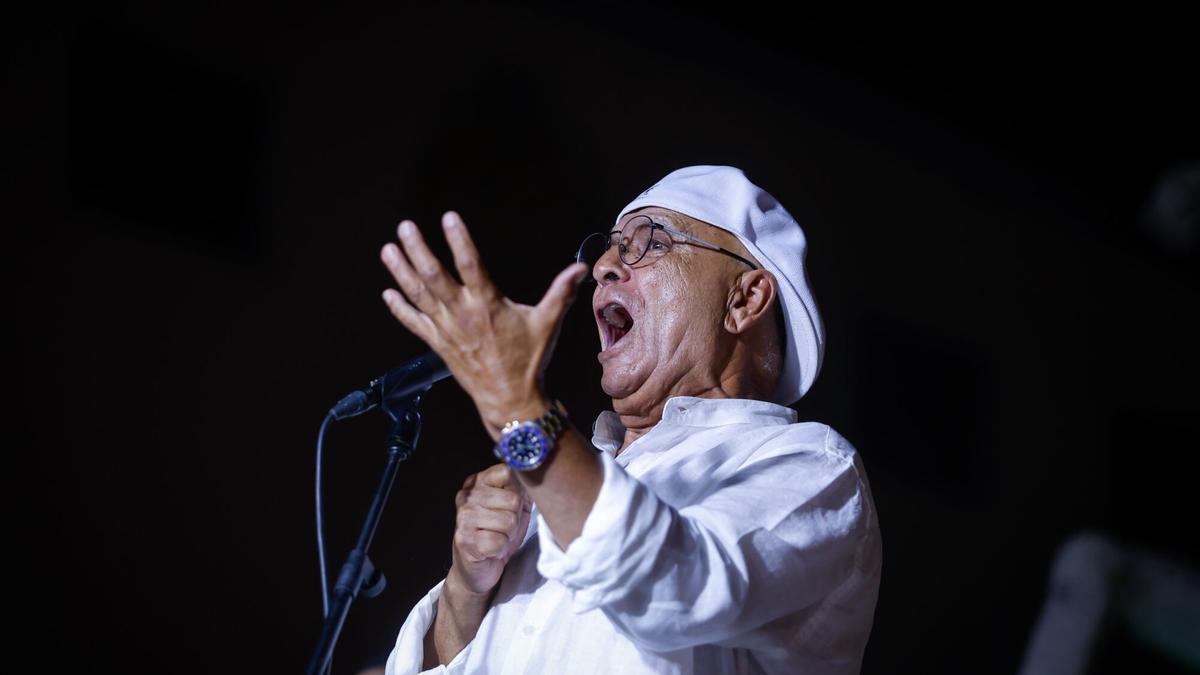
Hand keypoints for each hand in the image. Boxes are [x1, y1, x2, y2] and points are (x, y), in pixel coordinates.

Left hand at [380, 211, 588, 436]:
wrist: (510, 398)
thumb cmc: (530, 360)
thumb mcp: (548, 323)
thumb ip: (562, 292)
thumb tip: (582, 269)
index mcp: (488, 305)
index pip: (471, 264)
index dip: (459, 240)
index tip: (448, 217)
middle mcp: (463, 314)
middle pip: (434, 277)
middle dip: (418, 250)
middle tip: (405, 227)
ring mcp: (447, 330)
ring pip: (419, 296)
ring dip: (401, 272)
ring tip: (388, 250)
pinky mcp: (439, 344)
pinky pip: (414, 323)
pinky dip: (400, 308)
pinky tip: (388, 292)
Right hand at [448, 463, 531, 595]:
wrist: (478, 568)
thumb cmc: (497, 534)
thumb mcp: (512, 506)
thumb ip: (520, 487)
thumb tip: (534, 474)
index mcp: (477, 482)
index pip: (507, 472)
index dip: (516, 491)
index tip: (507, 505)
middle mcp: (466, 496)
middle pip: (513, 500)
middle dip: (514, 518)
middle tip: (503, 528)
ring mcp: (464, 518)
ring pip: (509, 521)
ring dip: (508, 535)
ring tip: (497, 538)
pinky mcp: (465, 540)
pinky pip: (500, 541)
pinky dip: (501, 549)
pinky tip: (491, 550)